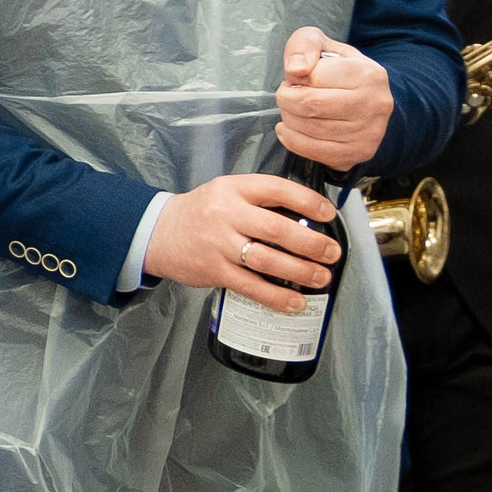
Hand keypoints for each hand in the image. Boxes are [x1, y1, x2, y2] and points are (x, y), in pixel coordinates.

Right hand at [143, 173, 341, 312]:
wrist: (158, 232)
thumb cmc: (202, 212)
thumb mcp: (227, 192)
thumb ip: (260, 200)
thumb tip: (307, 218)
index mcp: (233, 189)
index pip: (277, 189)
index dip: (307, 201)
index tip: (329, 214)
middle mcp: (226, 214)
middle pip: (276, 228)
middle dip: (311, 243)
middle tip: (332, 252)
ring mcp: (219, 244)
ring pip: (266, 260)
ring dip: (299, 272)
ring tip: (321, 278)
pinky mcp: (214, 271)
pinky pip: (250, 287)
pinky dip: (275, 297)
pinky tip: (294, 302)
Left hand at [274, 27, 392, 170]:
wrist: (369, 102)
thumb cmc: (340, 72)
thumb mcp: (324, 46)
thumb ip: (305, 45)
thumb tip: (296, 69)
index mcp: (368, 74)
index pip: (314, 75)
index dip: (295, 76)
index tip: (297, 77)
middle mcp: (374, 105)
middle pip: (309, 104)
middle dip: (286, 98)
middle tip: (288, 94)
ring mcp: (368, 133)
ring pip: (308, 128)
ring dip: (288, 117)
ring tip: (294, 109)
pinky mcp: (356, 153)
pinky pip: (311, 150)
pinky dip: (291, 138)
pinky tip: (291, 128)